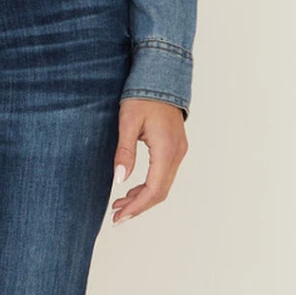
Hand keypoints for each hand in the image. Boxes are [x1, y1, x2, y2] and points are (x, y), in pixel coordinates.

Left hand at [110, 97, 187, 224]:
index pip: (154, 189)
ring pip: (163, 185)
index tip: (119, 218)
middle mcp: (176, 153)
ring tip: (119, 205)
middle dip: (138, 207)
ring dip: (142, 198)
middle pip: (160, 192)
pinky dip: (148, 186)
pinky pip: (164, 174)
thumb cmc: (143, 96)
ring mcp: (178, 151)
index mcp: (166, 149)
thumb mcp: (128, 122)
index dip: (137, 207)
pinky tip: (131, 189)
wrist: (161, 76)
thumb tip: (119, 180)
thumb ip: (124, 152)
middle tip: (116, 217)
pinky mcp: (175, 147)